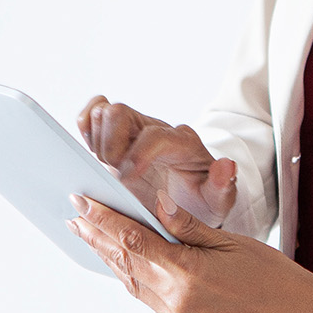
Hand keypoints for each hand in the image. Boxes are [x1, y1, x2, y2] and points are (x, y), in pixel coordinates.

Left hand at [68, 193, 312, 312]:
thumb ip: (189, 227)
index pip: (135, 240)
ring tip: (90, 236)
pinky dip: (134, 279)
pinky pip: (150, 302)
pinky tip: (124, 263)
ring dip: (111, 259)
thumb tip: (155, 206)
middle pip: (126, 263)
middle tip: (75, 216)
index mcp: (190, 274)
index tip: (83, 202)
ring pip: (134, 285)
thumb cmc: (274, 276)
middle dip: (98, 237)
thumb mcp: (232, 242)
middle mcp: (179, 302)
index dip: (104, 220)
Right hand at [76, 96, 234, 228]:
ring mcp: (134, 130)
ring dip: (97, 140)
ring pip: (104, 111)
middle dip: (110, 144)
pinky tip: (92, 154)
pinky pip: (93, 114)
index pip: (156, 135)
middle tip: (113, 173)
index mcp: (182, 144)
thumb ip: (222, 185)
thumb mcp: (217, 201)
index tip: (127, 177)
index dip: (138, 153)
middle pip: (121, 113)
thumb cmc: (201, 200)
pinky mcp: (116, 134)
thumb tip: (226, 165)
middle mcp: (156, 130)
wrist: (189, 201)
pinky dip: (85, 129)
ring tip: (105, 167)